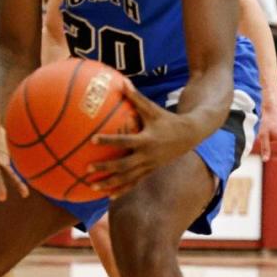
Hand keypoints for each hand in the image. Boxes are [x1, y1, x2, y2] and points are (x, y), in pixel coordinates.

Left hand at [89, 78, 195, 196]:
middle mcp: (148, 156)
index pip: (125, 142)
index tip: (92, 140)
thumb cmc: (166, 118)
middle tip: (87, 168)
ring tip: (92, 187)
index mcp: (147, 140)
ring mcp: (149, 166)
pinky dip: (122, 189)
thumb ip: (135, 97)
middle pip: (124, 166)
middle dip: (106, 168)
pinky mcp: (150, 171)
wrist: (189, 135)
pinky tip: (108, 196)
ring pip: (128, 178)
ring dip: (110, 183)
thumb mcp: (152, 108)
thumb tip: (121, 81)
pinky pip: (134, 183)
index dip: (109, 141)